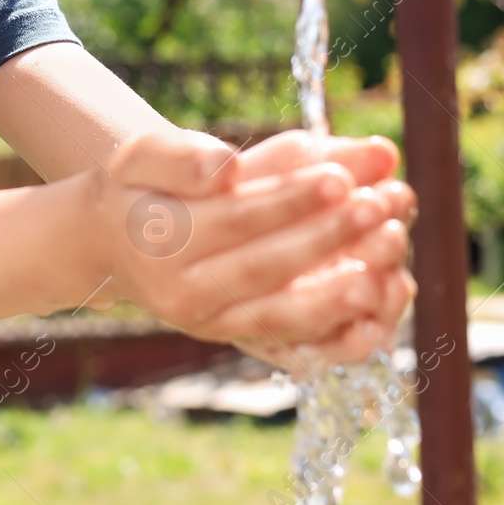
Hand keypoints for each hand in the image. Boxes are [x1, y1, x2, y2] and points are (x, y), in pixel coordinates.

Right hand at [84, 129, 412, 370]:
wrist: (113, 243)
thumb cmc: (141, 187)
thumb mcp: (146, 154)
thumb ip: (185, 155)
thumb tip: (229, 166)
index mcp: (162, 241)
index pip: (237, 219)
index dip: (291, 200)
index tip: (341, 178)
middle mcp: (185, 294)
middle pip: (267, 269)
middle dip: (329, 239)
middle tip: (381, 206)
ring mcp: (214, 325)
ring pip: (285, 319)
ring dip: (342, 294)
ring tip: (391, 262)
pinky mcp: (240, 341)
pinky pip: (295, 350)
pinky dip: (340, 339)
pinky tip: (381, 313)